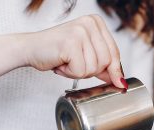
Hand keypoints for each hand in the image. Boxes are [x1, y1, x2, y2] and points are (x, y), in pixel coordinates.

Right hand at [0, 15, 125, 87]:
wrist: (32, 49)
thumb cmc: (59, 53)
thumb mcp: (87, 57)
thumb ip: (105, 67)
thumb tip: (121, 82)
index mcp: (97, 23)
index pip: (115, 53)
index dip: (115, 71)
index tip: (117, 82)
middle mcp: (90, 23)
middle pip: (107, 62)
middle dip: (92, 71)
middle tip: (76, 64)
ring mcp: (81, 31)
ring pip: (94, 68)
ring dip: (80, 72)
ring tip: (68, 62)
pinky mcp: (71, 41)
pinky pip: (81, 70)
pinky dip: (70, 73)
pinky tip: (62, 63)